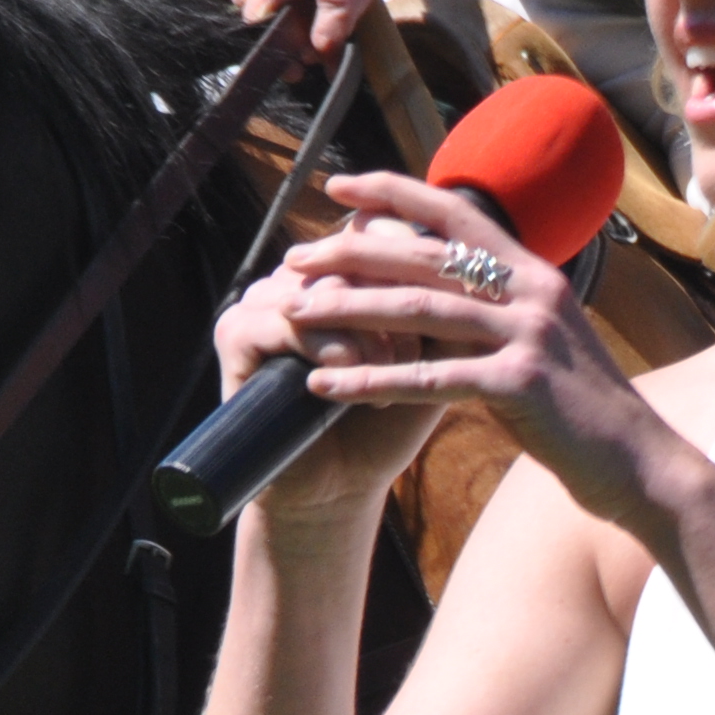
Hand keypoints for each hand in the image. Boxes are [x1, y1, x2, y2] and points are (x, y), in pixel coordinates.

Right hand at [210, 210, 457, 534]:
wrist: (340, 486)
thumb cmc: (387, 423)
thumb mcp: (429, 359)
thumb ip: (447, 307)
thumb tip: (479, 257)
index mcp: (342, 270)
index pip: (379, 229)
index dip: (416, 261)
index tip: (448, 309)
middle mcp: (299, 276)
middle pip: (350, 250)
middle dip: (393, 297)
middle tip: (418, 347)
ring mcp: (263, 300)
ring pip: (320, 285)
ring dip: (363, 327)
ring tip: (391, 366)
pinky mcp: (235, 333)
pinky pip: (281, 321)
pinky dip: (325, 346)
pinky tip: (350, 375)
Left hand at [280, 173, 667, 531]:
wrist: (641, 466)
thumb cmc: (581, 413)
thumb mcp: (540, 344)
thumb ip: (495, 315)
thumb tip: (436, 298)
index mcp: (534, 272)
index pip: (457, 211)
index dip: (394, 193)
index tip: (339, 185)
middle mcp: (533, 290)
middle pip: (424, 256)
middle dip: (350, 252)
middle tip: (294, 257)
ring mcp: (529, 334)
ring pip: (419, 310)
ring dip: (347, 310)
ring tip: (294, 312)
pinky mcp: (521, 384)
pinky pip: (428, 378)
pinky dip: (369, 380)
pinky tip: (325, 385)